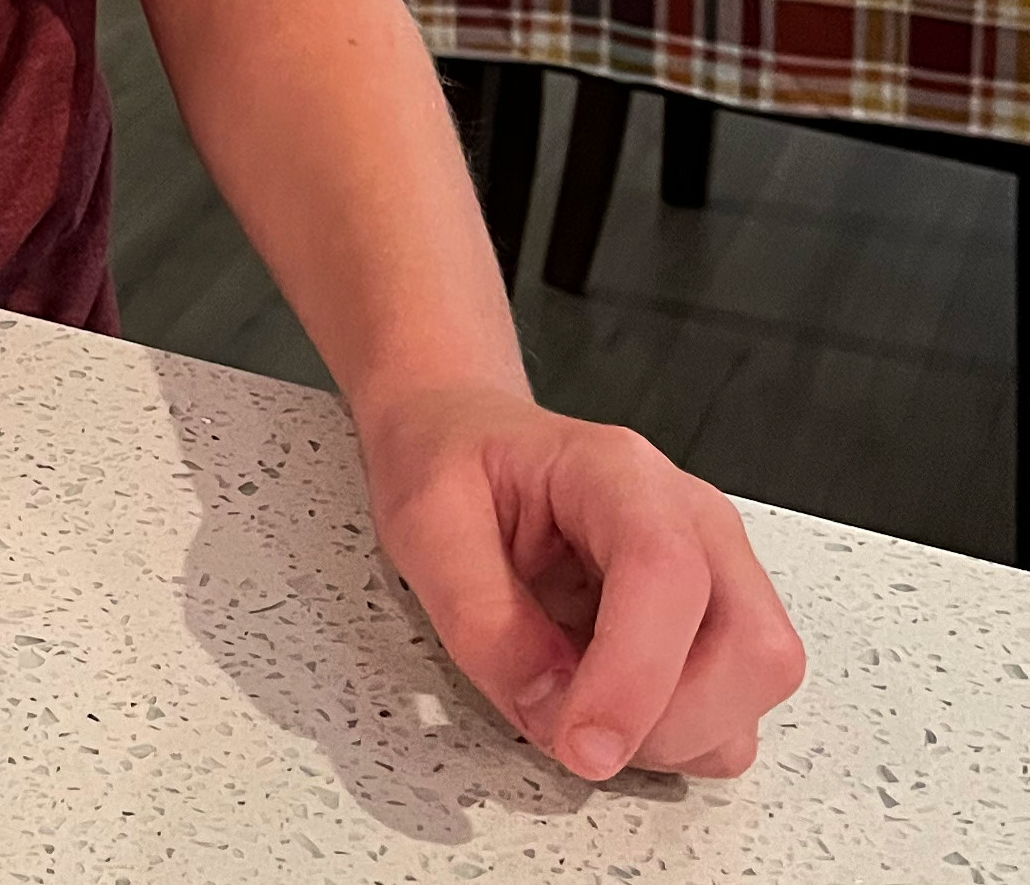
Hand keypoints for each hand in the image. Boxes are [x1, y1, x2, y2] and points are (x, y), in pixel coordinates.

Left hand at [362, 383, 805, 780]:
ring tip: (578, 700)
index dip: (634, 676)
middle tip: (572, 728)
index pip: (668, 574)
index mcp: (616, 470)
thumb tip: (551, 712)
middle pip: (754, 646)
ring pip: (756, 689)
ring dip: (673, 736)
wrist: (461, 438)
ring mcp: (718, 570)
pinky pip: (733, 711)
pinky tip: (605, 699)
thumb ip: (481, 620)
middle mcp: (692, 517)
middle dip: (668, 721)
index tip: (578, 742)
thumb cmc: (447, 463)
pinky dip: (677, 737)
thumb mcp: (425, 524)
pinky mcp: (716, 623)